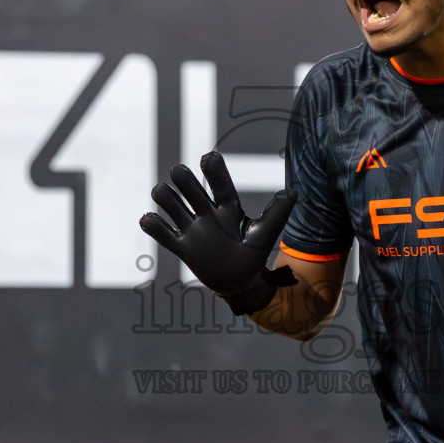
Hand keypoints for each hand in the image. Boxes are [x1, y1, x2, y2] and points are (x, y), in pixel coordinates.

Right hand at [139, 150, 297, 314]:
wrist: (240, 285)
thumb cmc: (253, 257)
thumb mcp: (265, 236)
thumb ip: (276, 214)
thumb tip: (293, 192)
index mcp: (228, 208)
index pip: (220, 184)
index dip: (214, 170)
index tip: (208, 157)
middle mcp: (207, 214)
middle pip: (189, 187)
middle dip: (184, 179)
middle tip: (182, 177)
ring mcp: (192, 229)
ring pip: (170, 203)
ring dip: (164, 196)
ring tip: (163, 196)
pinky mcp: (182, 247)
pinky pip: (161, 233)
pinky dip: (152, 225)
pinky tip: (150, 220)